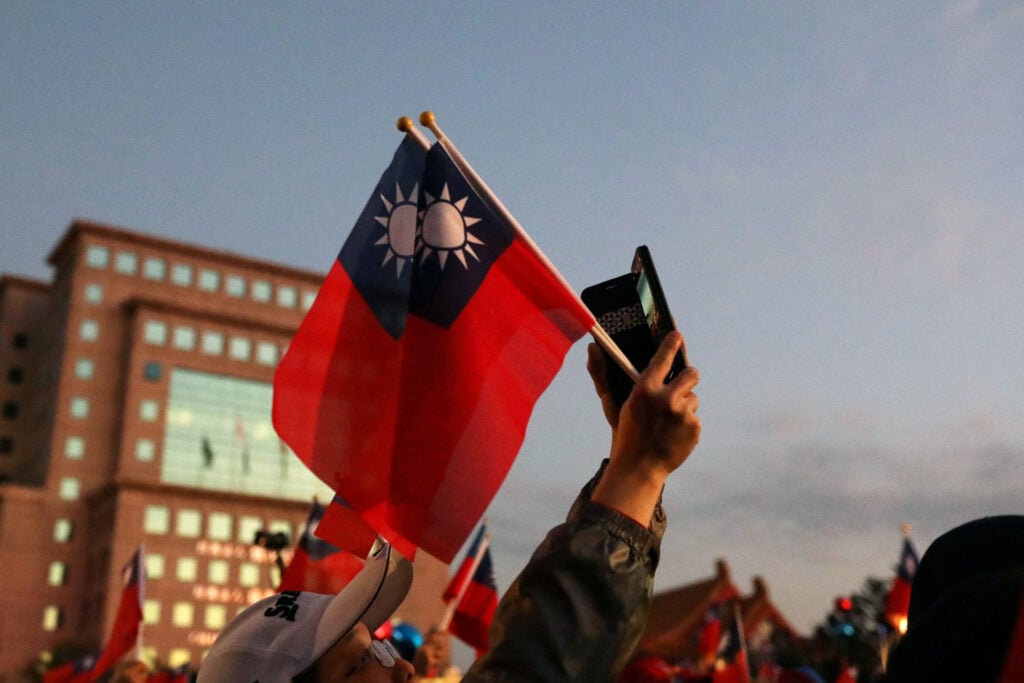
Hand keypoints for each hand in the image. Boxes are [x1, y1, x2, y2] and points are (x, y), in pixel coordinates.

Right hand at [590, 332, 700, 522]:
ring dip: (684, 405)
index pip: (663, 358)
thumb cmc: (625, 434)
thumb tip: (591, 347)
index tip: (677, 335)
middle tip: (677, 387)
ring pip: (694, 398)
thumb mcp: (614, 404)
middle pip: (691, 374)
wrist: (639, 468)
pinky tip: (673, 433)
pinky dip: (687, 423)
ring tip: (668, 420)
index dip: (672, 344)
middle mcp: (666, 398)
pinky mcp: (694, 428)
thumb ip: (603, 376)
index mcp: (645, 389)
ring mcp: (683, 414)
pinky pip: (695, 417)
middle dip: (686, 378)